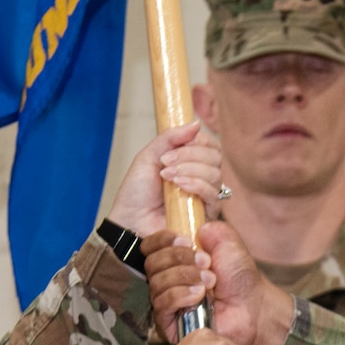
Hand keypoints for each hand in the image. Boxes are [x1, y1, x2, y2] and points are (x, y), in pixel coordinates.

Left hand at [106, 121, 223, 234]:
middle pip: (215, 157)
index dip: (198, 141)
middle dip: (190, 155)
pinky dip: (197, 184)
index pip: (210, 145)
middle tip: (165, 162)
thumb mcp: (148, 156)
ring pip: (215, 174)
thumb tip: (196, 123)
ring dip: (190, 169)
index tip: (173, 146)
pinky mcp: (206, 215)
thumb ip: (170, 138)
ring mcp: (205, 197)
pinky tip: (179, 185)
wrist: (129, 221)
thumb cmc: (137, 193)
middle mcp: (201, 178)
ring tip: (167, 175)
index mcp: (191, 163)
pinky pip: (213, 194)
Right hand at [144, 221, 292, 344]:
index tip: (186, 240)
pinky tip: (200, 296)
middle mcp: (166, 278)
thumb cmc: (239, 278)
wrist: (252, 307)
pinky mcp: (168, 322)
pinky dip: (181, 295)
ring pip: (157, 282)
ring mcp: (166, 301)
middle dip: (180, 258)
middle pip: (152, 263)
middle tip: (207, 263)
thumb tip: (195, 229)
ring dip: (185, 277)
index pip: (150, 245)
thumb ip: (212, 229)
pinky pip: (162, 303)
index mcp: (174, 258)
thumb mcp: (228, 243)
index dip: (163, 240)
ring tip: (210, 281)